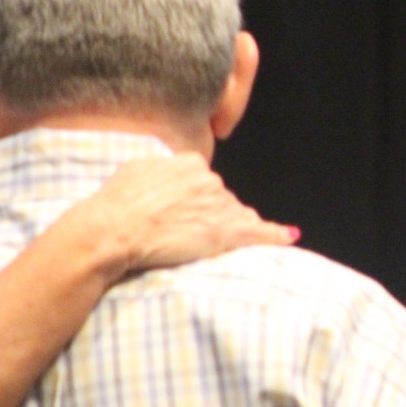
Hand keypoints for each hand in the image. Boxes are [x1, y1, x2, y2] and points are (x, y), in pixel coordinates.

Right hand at [66, 153, 297, 275]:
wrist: (114, 229)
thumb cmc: (116, 204)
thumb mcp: (134, 171)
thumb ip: (159, 169)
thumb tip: (166, 171)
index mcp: (189, 163)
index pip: (203, 179)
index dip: (194, 198)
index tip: (183, 209)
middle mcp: (210, 180)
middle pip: (221, 198)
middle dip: (210, 213)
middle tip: (184, 231)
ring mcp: (221, 205)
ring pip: (237, 215)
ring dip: (228, 227)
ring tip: (206, 243)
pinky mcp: (227, 231)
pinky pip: (261, 232)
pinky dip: (277, 234)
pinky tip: (290, 236)